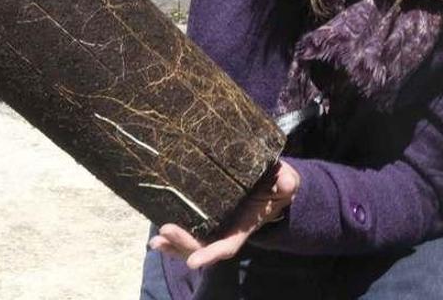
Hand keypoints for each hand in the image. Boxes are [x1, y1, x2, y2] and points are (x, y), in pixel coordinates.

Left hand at [148, 160, 299, 268]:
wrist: (272, 181)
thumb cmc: (278, 182)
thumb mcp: (286, 180)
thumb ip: (286, 181)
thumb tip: (286, 182)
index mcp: (245, 225)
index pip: (227, 245)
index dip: (211, 254)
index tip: (193, 262)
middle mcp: (227, 229)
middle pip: (203, 245)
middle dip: (184, 244)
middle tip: (164, 233)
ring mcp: (215, 224)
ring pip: (192, 241)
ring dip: (173, 244)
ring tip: (156, 242)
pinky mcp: (204, 214)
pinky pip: (188, 228)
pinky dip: (172, 235)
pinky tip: (156, 235)